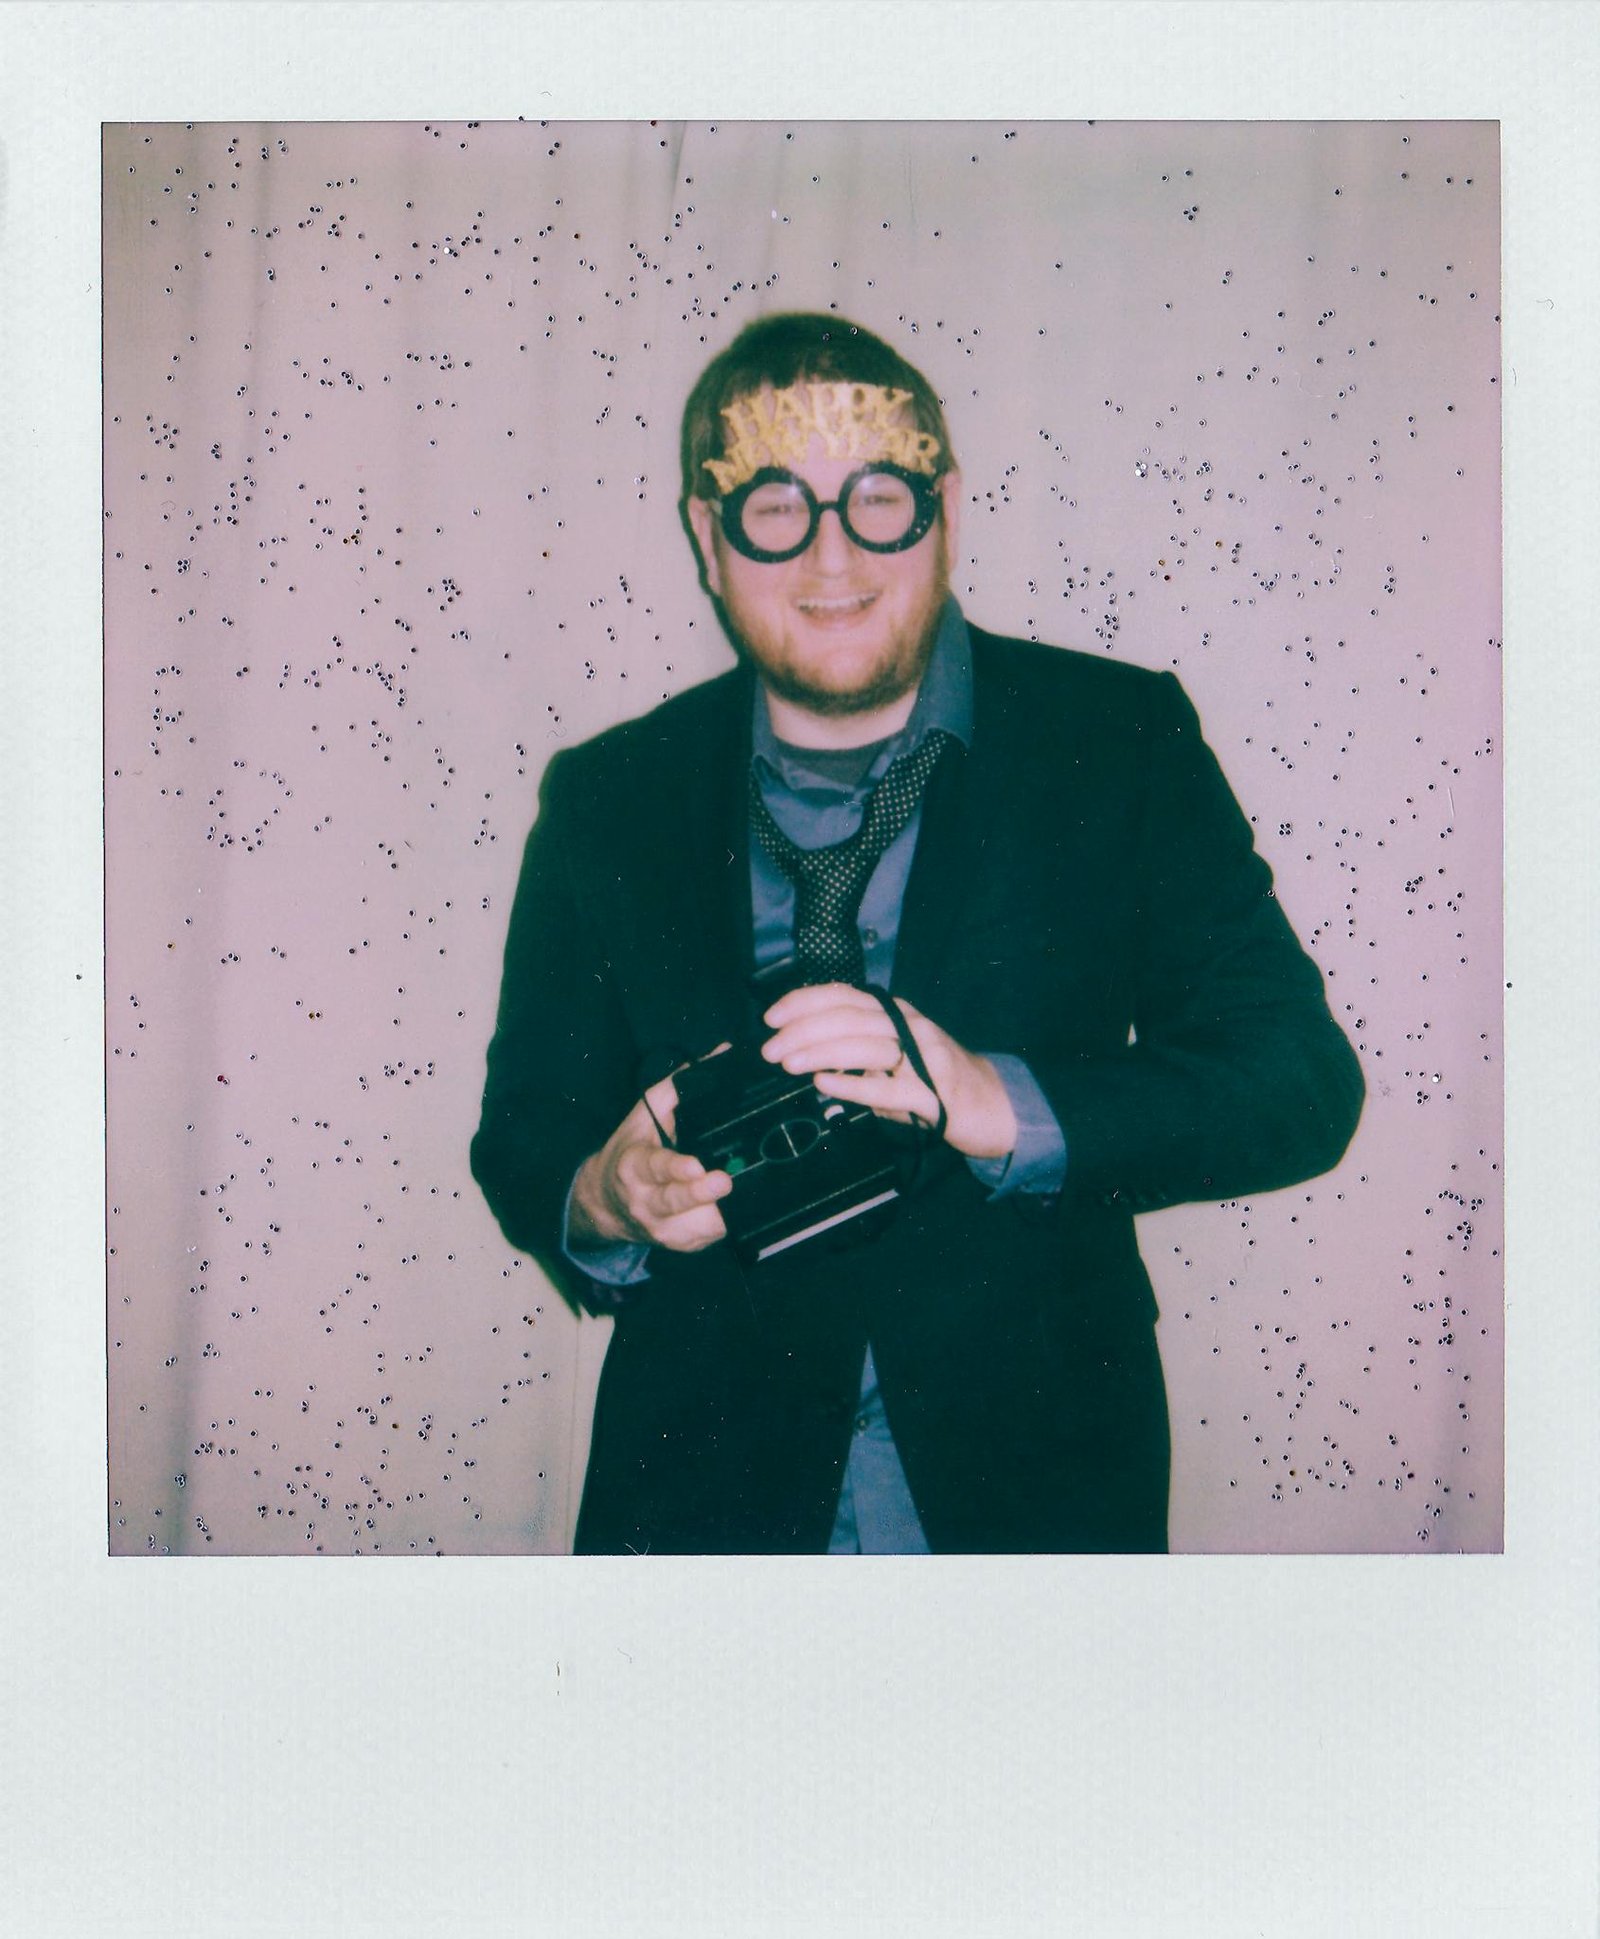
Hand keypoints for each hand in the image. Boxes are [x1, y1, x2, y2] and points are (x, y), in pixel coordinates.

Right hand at [569, 1057, 732, 1252]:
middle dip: (700, 1194)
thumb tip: (721, 1055)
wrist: (607, 1204)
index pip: (654, 1168)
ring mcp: (663, 1230)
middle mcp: (645, 1203)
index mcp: (633, 1168)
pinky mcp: (682, 1244)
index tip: (695, 1166)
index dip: (675, 1169)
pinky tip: (740, 1208)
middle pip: (674, 1202)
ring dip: (720, 1214)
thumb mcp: (644, 1115)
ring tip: (741, 1199)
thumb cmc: (631, 1152)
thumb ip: (680, 1085)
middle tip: (724, 1181)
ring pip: (696, 1227)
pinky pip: (710, 1237)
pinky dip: (727, 1223)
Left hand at [759, 985, 1018, 1161]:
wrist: (991, 1104)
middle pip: (849, 1018)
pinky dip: (852, 1086)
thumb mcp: (892, 1054)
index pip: (844, 996)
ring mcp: (924, 1059)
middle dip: (803, 1031)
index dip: (804, 1002)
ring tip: (788, 1062)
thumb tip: (800, 1051)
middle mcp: (909, 1026)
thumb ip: (854, 1049)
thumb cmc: (934, 1079)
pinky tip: (824, 1083)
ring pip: (865, 1046)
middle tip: (770, 1049)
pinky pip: (887, 1089)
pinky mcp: (933, 1095)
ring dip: (820, 1053)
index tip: (771, 1017)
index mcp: (895, 1012)